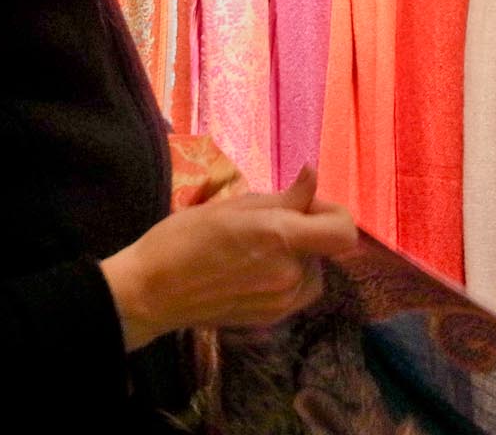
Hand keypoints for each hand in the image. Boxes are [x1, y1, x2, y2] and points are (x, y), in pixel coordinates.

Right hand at [100, 166, 357, 350]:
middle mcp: (290, 275)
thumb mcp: (233, 206)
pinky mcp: (272, 319)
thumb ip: (284, 197)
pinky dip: (286, 275)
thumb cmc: (184, 238)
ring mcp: (283, 303)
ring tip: (255, 246)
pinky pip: (297, 290)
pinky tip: (252, 267)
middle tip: (266, 220)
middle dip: (305, 228)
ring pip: (312, 268)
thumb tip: (313, 174)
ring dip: (296, 254)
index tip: (304, 203)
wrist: (151, 291)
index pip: (344, 232)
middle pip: (324, 246)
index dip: (331, 212)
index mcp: (281, 239)